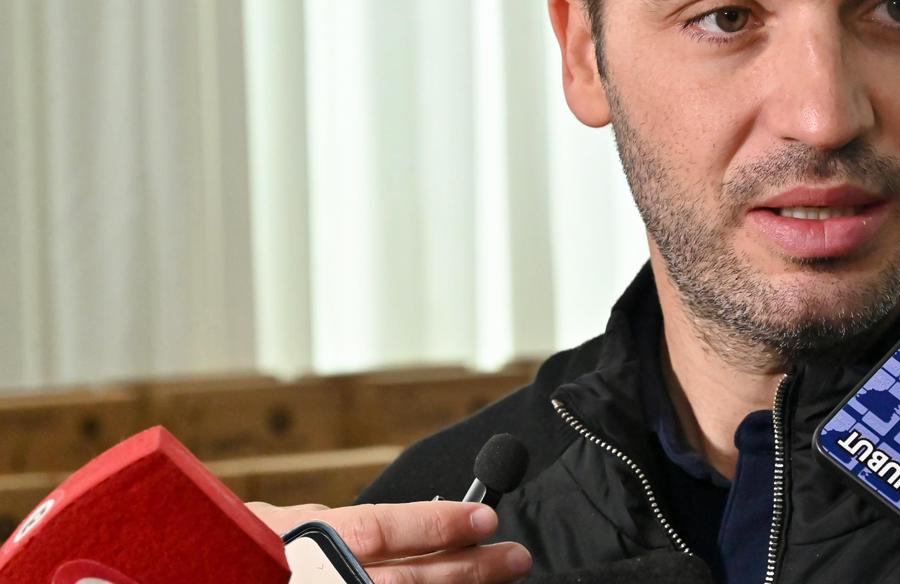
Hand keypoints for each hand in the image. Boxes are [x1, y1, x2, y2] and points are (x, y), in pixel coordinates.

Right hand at [248, 500, 532, 582]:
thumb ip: (333, 526)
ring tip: (500, 575)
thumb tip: (409, 523)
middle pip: (406, 578)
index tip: (485, 517)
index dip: (438, 521)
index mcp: (302, 542)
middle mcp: (320, 579)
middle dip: (468, 567)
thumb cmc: (231, 555)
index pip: (381, 529)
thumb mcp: (274, 528)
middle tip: (514, 556)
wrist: (190, 577)